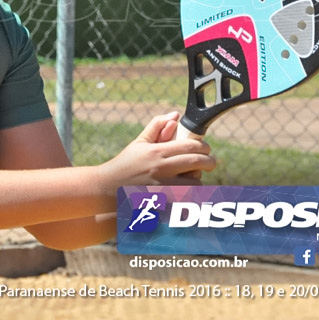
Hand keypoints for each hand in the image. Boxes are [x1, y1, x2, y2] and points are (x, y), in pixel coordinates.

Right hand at [98, 112, 215, 190]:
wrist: (108, 189)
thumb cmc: (125, 164)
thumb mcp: (139, 143)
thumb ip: (157, 127)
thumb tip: (175, 116)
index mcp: (157, 152)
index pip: (190, 146)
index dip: (204, 147)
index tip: (206, 149)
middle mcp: (162, 170)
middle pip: (197, 163)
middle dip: (209, 161)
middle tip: (210, 162)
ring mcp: (164, 188)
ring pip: (195, 183)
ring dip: (197, 179)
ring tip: (191, 176)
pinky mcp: (164, 204)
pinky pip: (187, 199)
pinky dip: (189, 194)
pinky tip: (183, 190)